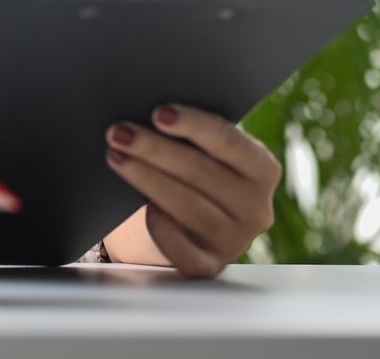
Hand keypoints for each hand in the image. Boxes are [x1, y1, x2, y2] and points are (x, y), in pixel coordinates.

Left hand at [104, 104, 279, 277]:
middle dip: (155, 149)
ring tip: (117, 158)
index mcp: (262, 169)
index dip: (193, 125)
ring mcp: (234, 241)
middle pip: (203, 173)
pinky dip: (164, 230)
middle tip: (119, 133)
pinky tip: (146, 210)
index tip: (158, 114)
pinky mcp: (209, 266)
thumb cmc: (189, 175)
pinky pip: (185, 252)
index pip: (229, 142)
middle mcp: (256, 208)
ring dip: (149, 180)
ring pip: (191, 208)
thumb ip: (191, 138)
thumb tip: (154, 118)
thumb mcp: (201, 153)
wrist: (180, 224)